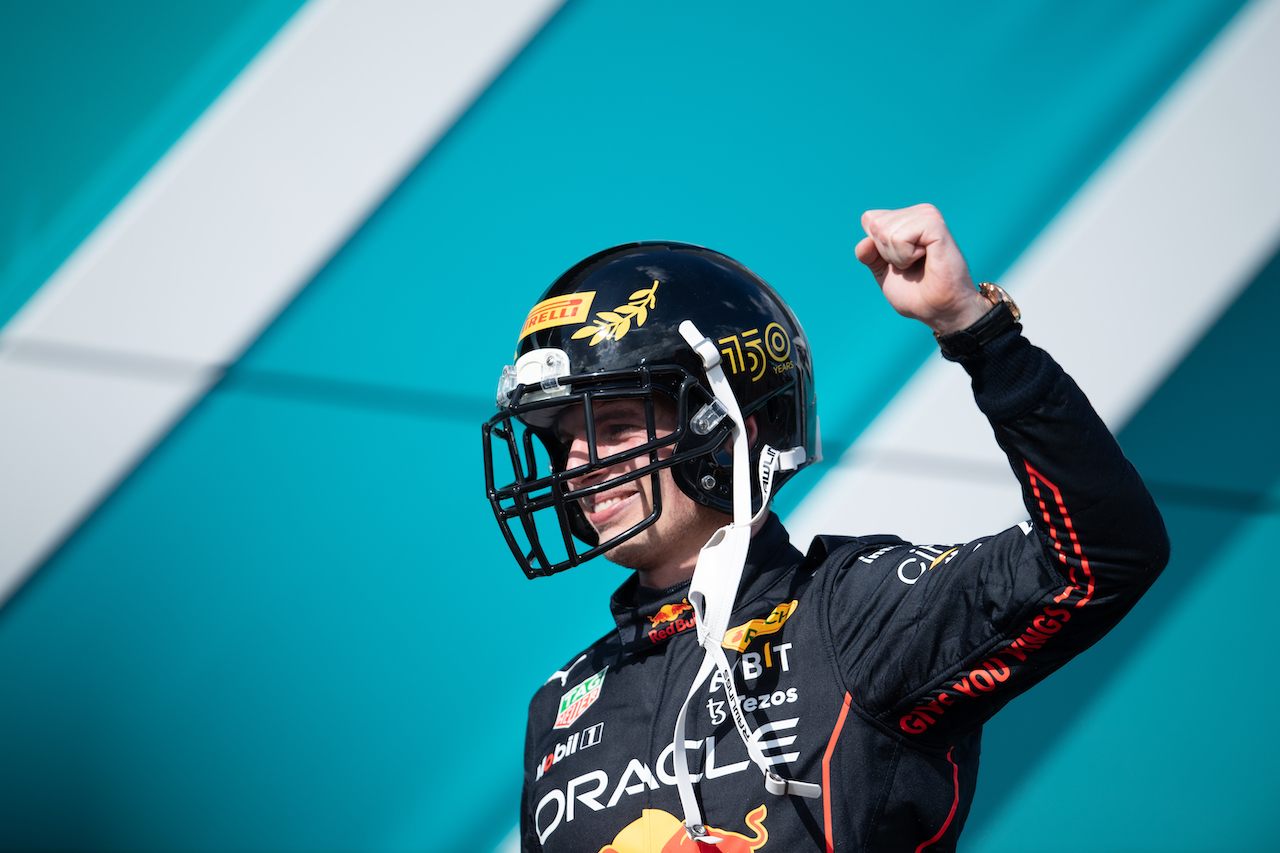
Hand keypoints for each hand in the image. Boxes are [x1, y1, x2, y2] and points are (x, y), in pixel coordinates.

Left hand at [855, 204, 989, 335]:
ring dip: (897, 257)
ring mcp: (927, 215)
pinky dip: (905, 256)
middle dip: (886, 253)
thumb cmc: (916, 293)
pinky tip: (925, 258)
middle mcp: (918, 212)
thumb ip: (868, 255)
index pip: (869, 219)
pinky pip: (900, 237)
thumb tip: (865, 241)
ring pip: (885, 231)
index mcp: (906, 219)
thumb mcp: (883, 272)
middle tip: (911, 264)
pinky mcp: (935, 225)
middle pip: (875, 225)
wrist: (940, 309)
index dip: (875, 247)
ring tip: (919, 263)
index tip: (898, 261)